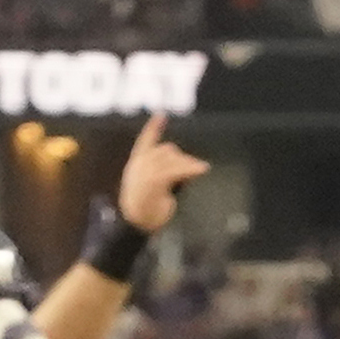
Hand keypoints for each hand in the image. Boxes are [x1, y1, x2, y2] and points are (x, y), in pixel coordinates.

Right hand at [116, 112, 208, 231]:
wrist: (136, 223)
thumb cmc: (144, 209)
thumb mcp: (149, 188)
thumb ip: (160, 174)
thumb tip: (180, 165)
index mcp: (137, 163)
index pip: (145, 140)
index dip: (153, 127)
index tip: (161, 114)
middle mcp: (140, 164)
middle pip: (166, 150)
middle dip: (181, 159)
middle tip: (194, 167)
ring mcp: (147, 171)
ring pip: (173, 158)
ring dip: (188, 164)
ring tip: (199, 169)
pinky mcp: (156, 180)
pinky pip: (178, 169)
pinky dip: (192, 168)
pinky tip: (204, 168)